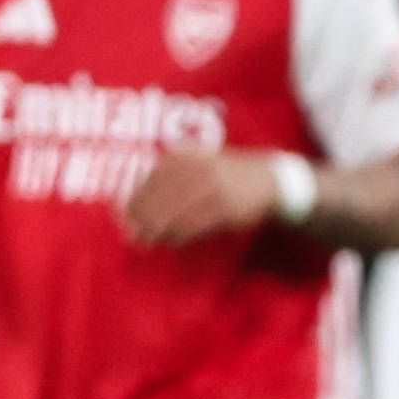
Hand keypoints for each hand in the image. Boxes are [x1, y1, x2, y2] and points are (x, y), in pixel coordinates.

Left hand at [123, 147, 280, 246]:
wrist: (272, 180)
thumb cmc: (229, 175)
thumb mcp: (200, 162)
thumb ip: (172, 174)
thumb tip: (138, 203)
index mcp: (188, 156)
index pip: (152, 179)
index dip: (136, 199)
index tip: (126, 217)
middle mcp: (198, 168)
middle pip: (160, 197)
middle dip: (144, 219)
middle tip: (133, 235)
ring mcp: (212, 187)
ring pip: (174, 213)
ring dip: (158, 230)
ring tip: (148, 242)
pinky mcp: (225, 207)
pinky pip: (194, 224)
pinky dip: (179, 235)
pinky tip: (172, 242)